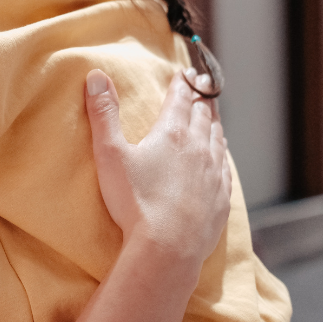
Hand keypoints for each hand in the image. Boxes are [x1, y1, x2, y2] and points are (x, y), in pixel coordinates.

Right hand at [84, 68, 231, 264]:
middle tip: (203, 82)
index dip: (182, 83)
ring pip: (218, 138)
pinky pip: (225, 167)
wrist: (167, 249)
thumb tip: (97, 76)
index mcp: (172, 133)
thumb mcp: (110, 154)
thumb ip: (103, 114)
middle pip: (203, 114)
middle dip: (201, 96)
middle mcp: (199, 148)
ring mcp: (213, 174)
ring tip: (212, 113)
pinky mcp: (221, 199)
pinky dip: (223, 152)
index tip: (186, 71)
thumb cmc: (135, 202)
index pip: (180, 99)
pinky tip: (221, 154)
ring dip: (214, 121)